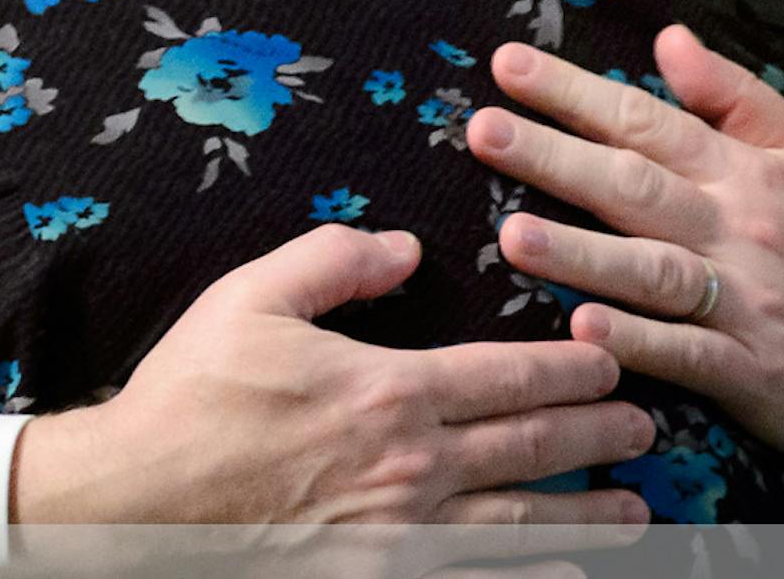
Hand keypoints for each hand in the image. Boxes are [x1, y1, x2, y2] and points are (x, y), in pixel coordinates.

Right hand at [11, 224, 654, 527]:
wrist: (134, 506)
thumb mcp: (251, 298)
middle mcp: (410, 469)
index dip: (571, 371)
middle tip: (649, 428)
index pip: (507, 377)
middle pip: (528, 450)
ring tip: (636, 512)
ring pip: (516, 525)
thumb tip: (405, 245)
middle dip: (597, 436)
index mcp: (387, 392)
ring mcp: (398, 537)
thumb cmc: (190, 397)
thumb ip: (334, 259)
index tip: (615, 362)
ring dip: (584, 516)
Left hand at [473, 27, 783, 519]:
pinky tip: (583, 331)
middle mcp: (741, 229)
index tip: (507, 65)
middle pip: (636, 186)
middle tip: (482, 129)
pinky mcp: (754, 374)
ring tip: (512, 234)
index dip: (575, 93)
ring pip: (653, 271)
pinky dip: (638, 343)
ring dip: (582, 254)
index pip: (647, 121)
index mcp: (748, 172)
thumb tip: (668, 38)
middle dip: (554, 157)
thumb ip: (735, 97)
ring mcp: (747, 304)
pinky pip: (686, 356)